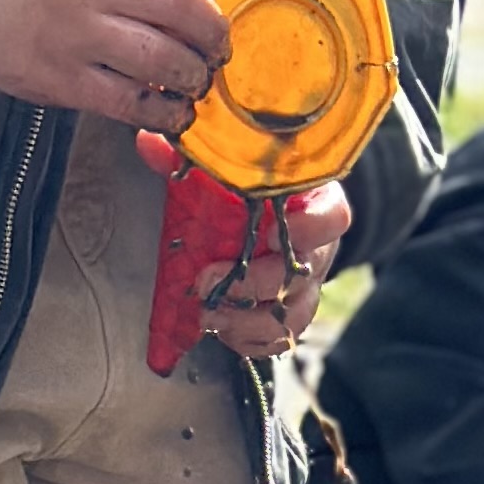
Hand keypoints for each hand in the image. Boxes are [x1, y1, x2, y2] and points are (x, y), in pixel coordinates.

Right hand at [0, 0, 225, 127]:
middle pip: (185, 6)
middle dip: (214, 35)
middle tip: (215, 50)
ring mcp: (78, 32)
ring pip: (165, 59)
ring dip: (193, 77)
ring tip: (192, 81)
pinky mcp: (65, 79)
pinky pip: (132, 103)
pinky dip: (164, 113)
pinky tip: (171, 111)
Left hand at [137, 141, 348, 355]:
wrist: (270, 218)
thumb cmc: (251, 193)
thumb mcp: (232, 171)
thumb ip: (198, 159)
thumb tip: (149, 141)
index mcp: (314, 204)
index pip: (333, 217)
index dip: (308, 230)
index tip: (266, 232)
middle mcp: (318, 248)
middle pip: (303, 274)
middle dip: (252, 284)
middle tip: (208, 281)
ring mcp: (307, 285)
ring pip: (293, 314)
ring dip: (247, 321)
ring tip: (208, 315)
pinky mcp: (290, 314)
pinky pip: (279, 338)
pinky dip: (248, 341)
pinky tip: (219, 331)